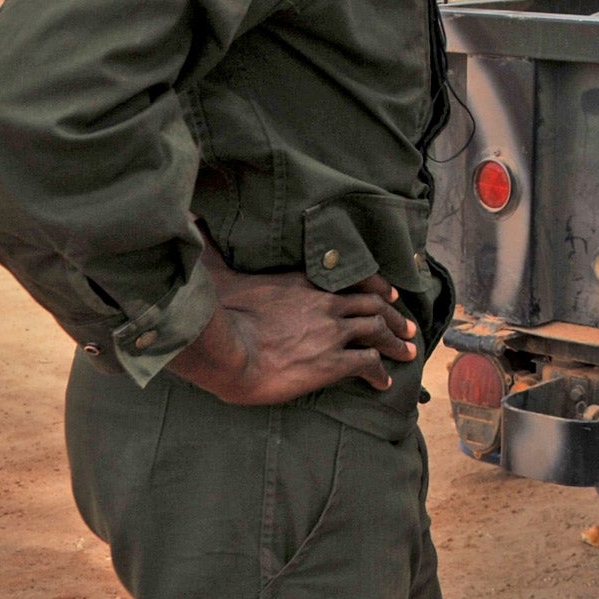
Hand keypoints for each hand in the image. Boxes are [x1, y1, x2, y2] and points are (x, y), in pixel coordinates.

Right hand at [165, 235, 417, 405]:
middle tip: (408, 325)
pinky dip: (379, 372)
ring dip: (395, 341)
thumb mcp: (220, 268)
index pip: (351, 278)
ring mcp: (332, 332)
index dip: (375, 286)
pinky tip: (384, 383)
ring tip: (407, 351)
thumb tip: (190, 215)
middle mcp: (326, 303)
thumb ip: (213, 245)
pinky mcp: (331, 362)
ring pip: (377, 331)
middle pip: (372, 305)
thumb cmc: (220, 313)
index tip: (389, 292)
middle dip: (393, 316)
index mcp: (305, 282)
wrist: (228, 350)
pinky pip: (366, 365)